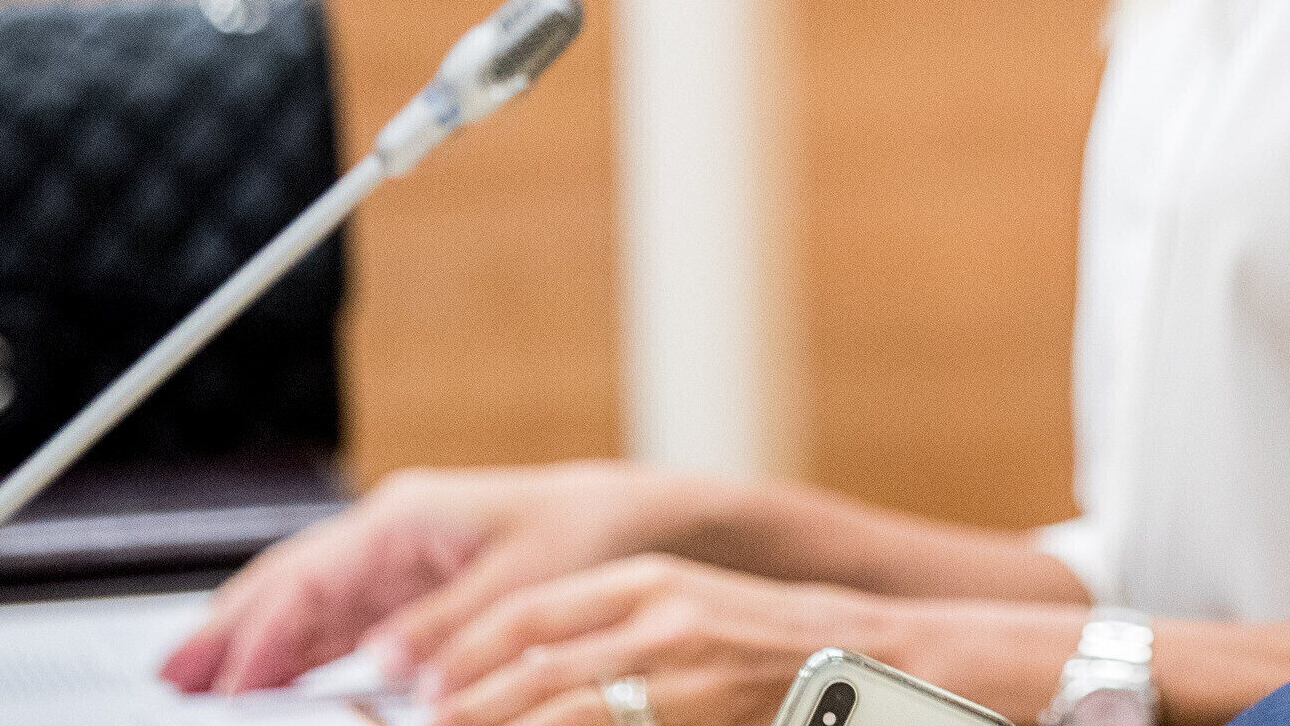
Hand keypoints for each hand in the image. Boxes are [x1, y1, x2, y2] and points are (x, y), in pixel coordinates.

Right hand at [160, 462, 723, 693]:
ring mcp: (393, 556)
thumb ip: (449, 626)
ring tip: (193, 683)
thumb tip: (383, 665)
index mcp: (408, 517)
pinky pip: (332, 617)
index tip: (228, 686)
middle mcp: (389, 531)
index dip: (262, 634)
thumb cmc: (589, 538)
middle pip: (285, 581)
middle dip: (226, 627)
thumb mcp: (522, 587)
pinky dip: (293, 646)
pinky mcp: (406, 584)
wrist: (635, 520)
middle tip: (169, 678)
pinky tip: (265, 679)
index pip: (310, 579)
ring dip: (249, 640)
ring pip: (300, 599)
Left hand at [424, 555, 882, 725]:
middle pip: (536, 668)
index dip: (467, 650)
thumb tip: (518, 667)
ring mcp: (683, 671)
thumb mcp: (684, 603)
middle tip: (428, 724)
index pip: (531, 611)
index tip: (423, 681)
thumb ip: (608, 624)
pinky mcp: (703, 715)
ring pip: (567, 712)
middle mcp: (659, 618)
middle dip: (471, 705)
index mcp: (646, 579)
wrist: (867, 655)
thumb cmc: (766, 636)